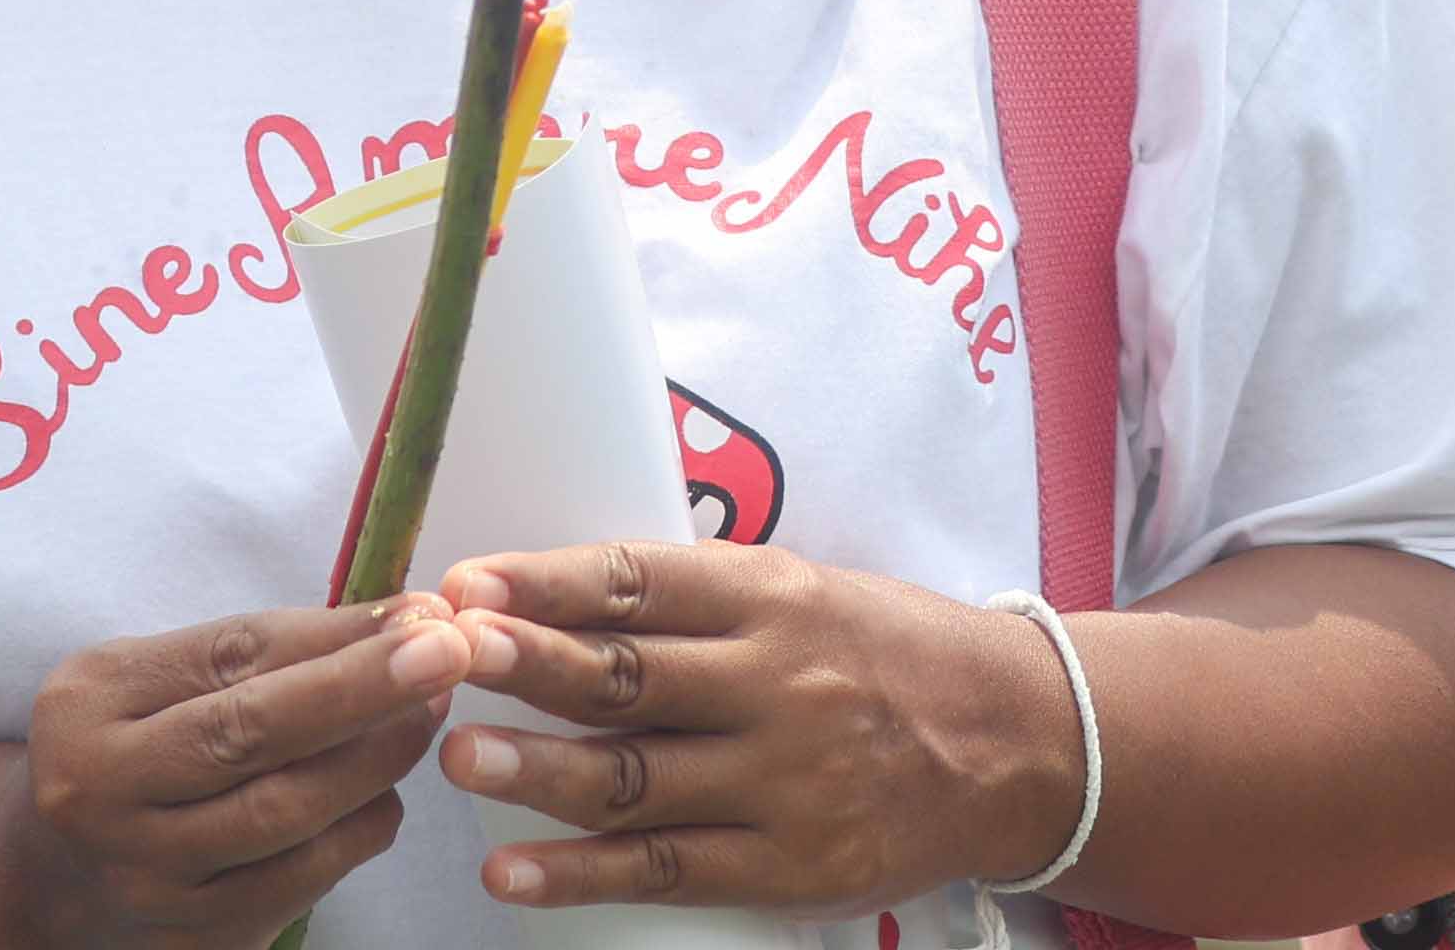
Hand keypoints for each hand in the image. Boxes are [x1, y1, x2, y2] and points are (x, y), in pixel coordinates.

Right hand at [9, 599, 461, 949]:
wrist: (58, 867)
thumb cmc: (136, 744)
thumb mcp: (164, 675)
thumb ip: (270, 648)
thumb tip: (409, 617)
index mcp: (88, 707)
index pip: (228, 659)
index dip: (335, 638)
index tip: (425, 615)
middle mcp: (99, 796)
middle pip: (250, 739)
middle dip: (363, 692)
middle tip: (450, 655)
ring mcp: (142, 881)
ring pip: (282, 820)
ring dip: (374, 763)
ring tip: (425, 719)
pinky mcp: (189, 940)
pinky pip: (295, 885)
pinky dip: (355, 834)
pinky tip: (384, 797)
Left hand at [427, 540, 1072, 915]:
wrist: (1014, 744)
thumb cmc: (885, 652)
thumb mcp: (805, 589)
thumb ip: (695, 600)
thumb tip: (549, 596)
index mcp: (774, 597)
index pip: (643, 582)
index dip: (549, 582)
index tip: (468, 581)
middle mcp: (776, 684)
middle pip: (629, 675)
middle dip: (527, 662)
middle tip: (440, 650)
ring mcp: (783, 781)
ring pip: (635, 776)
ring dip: (536, 768)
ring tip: (454, 755)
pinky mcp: (788, 865)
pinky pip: (665, 870)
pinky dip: (581, 872)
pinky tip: (511, 869)